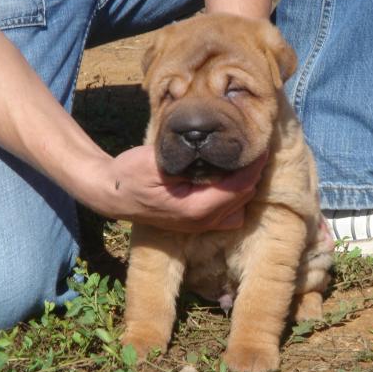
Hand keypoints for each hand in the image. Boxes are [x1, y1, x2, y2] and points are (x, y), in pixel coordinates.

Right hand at [89, 145, 266, 231]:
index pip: (239, 188)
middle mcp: (203, 222)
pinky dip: (234, 195)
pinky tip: (226, 176)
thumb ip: (189, 162)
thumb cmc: (130, 176)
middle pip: (244, 197)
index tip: (261, 146)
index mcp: (197, 208)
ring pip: (239, 207)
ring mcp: (200, 225)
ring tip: (243, 161)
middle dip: (252, 173)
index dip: (254, 166)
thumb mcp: (156, 163)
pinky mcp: (196, 223)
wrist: (111, 195)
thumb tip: (218, 153)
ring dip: (244, 185)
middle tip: (255, 147)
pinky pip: (228, 212)